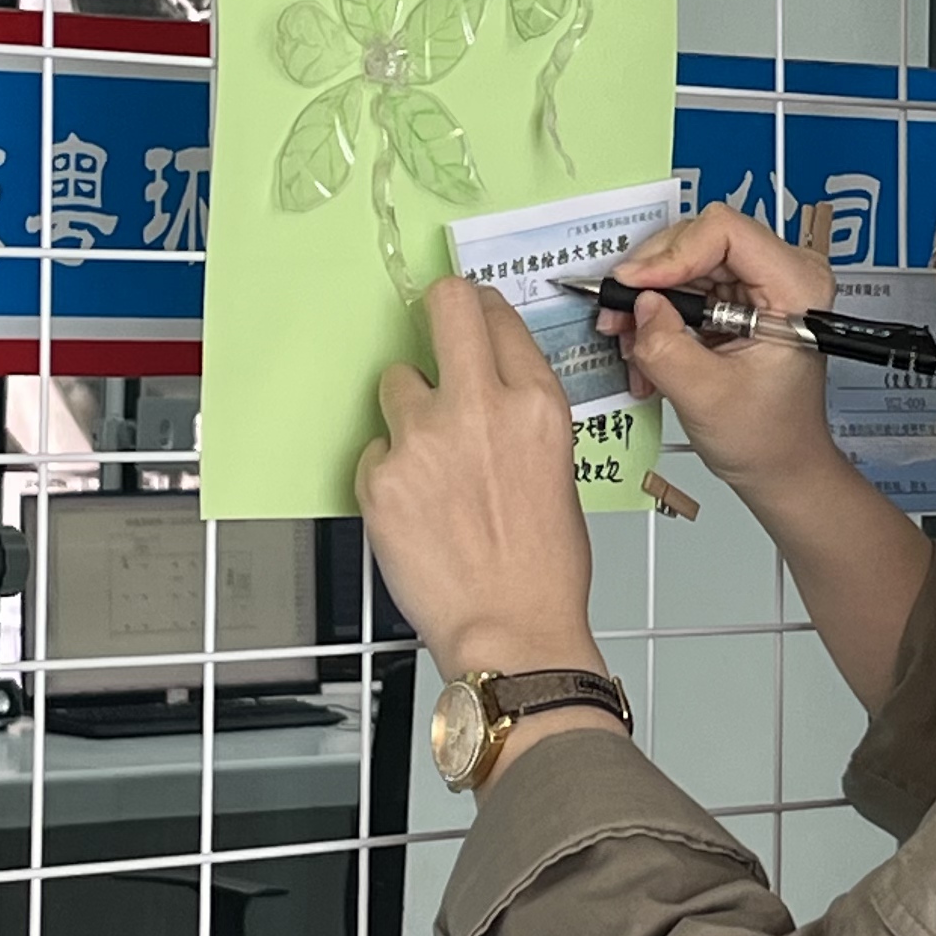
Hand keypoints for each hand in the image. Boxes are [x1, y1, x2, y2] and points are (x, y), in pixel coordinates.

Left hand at [355, 277, 604, 675]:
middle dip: (439, 310)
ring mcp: (424, 439)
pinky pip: (375, 447)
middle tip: (436, 331)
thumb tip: (490, 384)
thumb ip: (521, 413)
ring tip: (431, 460)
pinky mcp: (381, 477)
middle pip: (446, 305)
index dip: (481, 314)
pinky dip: (390, 470)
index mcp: (536, 404)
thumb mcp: (560, 468)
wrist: (512, 631)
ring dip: (409, 409)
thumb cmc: (544, 567)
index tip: (472, 319)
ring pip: (397, 380)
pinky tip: (416, 507)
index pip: (497, 315)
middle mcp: (481, 407)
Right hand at [598, 206, 855, 495]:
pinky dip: (658, 315)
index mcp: (796, 287)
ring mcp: (760, 283)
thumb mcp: (705, 396)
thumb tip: (640, 305)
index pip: (725, 231)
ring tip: (632, 343)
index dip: (671, 254)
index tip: (635, 286)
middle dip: (651, 279)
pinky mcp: (739, 298)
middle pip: (698, 241)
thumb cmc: (768, 437)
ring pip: (684, 262)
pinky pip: (686, 286)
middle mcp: (783, 273)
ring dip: (649, 302)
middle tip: (617, 315)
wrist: (781, 464)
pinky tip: (648, 351)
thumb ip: (666, 347)